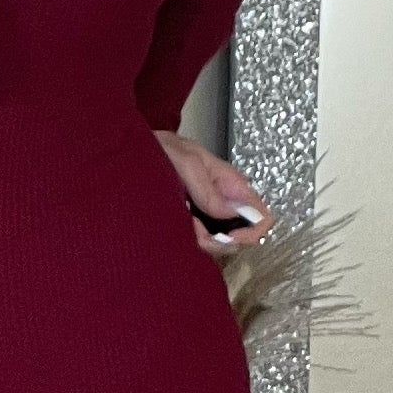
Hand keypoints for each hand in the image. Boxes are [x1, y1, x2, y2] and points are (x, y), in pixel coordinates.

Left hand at [154, 131, 272, 260]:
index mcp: (231, 184)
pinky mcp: (191, 222)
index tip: (228, 236)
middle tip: (195, 232)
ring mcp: (207, 214)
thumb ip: (207, 189)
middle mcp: (224, 202)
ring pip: (220, 244)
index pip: (261, 215)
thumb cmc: (161, 148)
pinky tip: (175, 229)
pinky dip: (189, 241)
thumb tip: (233, 213)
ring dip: (202, 242)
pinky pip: (200, 242)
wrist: (131, 151)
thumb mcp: (185, 163)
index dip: (251, 231)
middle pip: (242, 236)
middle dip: (221, 242)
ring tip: (181, 225)